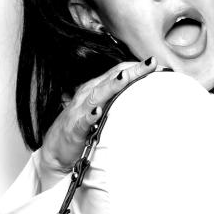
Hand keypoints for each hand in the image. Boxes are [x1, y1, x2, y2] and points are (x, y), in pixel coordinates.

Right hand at [37, 58, 159, 187]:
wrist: (55, 150)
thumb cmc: (83, 127)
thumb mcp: (104, 109)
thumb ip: (121, 100)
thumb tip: (147, 95)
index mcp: (97, 88)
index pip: (119, 72)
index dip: (137, 67)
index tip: (159, 65)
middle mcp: (88, 94)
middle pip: (112, 78)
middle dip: (131, 70)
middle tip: (151, 63)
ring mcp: (79, 110)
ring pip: (97, 94)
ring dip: (111, 85)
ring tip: (125, 77)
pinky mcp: (73, 128)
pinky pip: (82, 120)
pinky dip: (90, 115)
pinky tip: (98, 111)